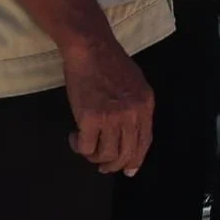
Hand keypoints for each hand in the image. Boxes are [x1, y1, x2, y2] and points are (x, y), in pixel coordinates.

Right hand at [60, 37, 155, 175]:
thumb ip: (136, 107)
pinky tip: (74, 137)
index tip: (128, 170)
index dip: (136, 159)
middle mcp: (133, 113)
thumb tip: (131, 133)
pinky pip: (86, 147)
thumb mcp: (135, 84)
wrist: (90, 49)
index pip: (145, 142)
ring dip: (93, 156)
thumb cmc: (108, 64)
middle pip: (127, 153)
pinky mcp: (91, 118)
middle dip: (113, 164)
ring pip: (106, 154)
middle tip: (101, 166)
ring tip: (85, 145)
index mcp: (146, 105)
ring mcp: (113, 117)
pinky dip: (79, 147)